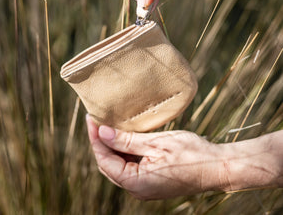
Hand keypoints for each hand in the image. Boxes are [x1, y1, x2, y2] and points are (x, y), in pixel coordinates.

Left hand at [86, 114, 222, 198]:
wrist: (217, 167)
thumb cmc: (191, 153)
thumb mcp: (156, 142)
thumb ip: (127, 140)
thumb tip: (102, 132)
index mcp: (136, 183)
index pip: (104, 160)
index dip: (95, 138)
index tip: (91, 119)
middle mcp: (138, 189)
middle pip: (109, 164)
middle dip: (101, 143)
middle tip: (97, 121)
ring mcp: (145, 186)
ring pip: (119, 166)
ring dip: (112, 147)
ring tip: (107, 126)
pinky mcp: (151, 181)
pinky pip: (130, 167)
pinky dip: (124, 152)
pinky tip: (124, 138)